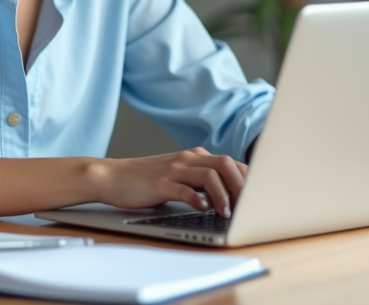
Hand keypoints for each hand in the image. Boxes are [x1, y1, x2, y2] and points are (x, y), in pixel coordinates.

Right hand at [91, 148, 247, 217]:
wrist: (112, 177)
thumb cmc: (146, 181)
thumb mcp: (177, 175)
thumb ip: (199, 180)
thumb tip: (229, 196)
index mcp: (194, 156)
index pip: (230, 162)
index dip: (247, 179)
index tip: (256, 197)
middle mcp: (187, 159)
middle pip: (226, 165)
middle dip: (242, 187)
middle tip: (247, 208)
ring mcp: (174, 169)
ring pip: (210, 175)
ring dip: (223, 195)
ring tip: (226, 213)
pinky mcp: (160, 183)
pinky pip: (186, 189)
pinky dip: (199, 200)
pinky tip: (203, 209)